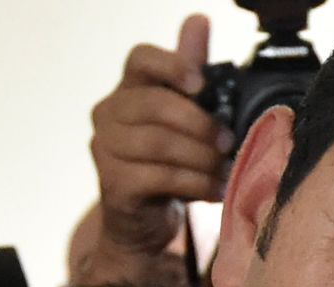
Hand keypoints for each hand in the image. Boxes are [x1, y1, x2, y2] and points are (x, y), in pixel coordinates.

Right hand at [89, 14, 229, 254]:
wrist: (144, 219)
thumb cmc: (168, 160)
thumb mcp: (184, 115)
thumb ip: (190, 70)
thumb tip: (197, 20)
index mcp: (126, 89)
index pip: (140, 59)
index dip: (171, 65)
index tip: (201, 84)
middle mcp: (106, 114)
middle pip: (154, 104)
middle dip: (200, 123)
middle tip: (230, 141)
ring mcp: (104, 150)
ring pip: (158, 143)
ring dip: (201, 157)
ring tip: (226, 169)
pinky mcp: (112, 184)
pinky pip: (158, 177)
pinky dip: (194, 183)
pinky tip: (215, 189)